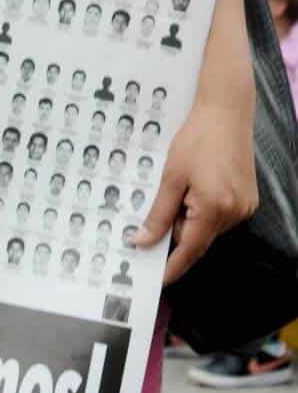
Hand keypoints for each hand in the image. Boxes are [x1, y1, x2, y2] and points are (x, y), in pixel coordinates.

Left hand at [133, 98, 257, 284]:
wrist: (226, 113)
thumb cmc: (196, 140)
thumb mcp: (171, 178)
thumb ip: (158, 214)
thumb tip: (143, 241)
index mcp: (214, 209)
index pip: (190, 249)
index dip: (172, 266)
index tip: (157, 279)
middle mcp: (234, 213)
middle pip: (198, 238)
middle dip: (176, 231)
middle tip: (157, 214)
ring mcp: (245, 207)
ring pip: (208, 227)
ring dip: (190, 219)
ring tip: (181, 188)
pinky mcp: (248, 199)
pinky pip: (220, 216)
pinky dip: (203, 210)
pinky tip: (196, 187)